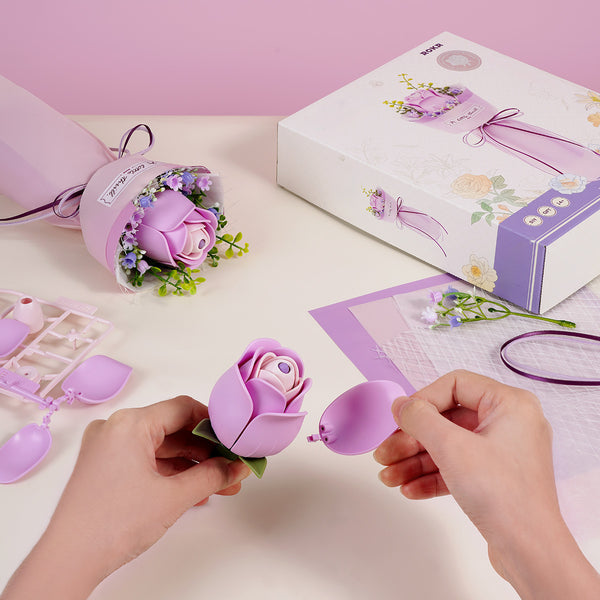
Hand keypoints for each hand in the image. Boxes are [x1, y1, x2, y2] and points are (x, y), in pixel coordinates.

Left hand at [2, 396, 249, 599]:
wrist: (70, 560)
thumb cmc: (115, 524)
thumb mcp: (174, 497)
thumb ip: (213, 476)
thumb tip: (238, 467)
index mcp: (130, 423)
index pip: (183, 408)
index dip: (213, 423)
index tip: (234, 438)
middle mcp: (116, 428)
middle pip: (172, 428)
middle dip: (205, 450)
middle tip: (231, 465)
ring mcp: (107, 448)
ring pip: (160, 447)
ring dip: (190, 465)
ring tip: (220, 483)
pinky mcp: (104, 467)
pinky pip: (145, 460)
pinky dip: (169, 473)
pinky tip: (194, 491)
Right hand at [374, 370, 599, 599]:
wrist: (528, 551)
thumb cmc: (503, 496)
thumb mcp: (451, 448)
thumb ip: (420, 419)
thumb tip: (400, 405)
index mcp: (509, 404)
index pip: (456, 385)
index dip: (423, 399)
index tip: (399, 418)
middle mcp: (509, 423)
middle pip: (447, 418)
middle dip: (412, 439)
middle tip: (385, 452)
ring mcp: (502, 452)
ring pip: (448, 445)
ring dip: (415, 460)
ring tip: (388, 476)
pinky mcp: (494, 477)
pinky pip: (457, 466)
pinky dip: (432, 475)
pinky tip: (409, 488)